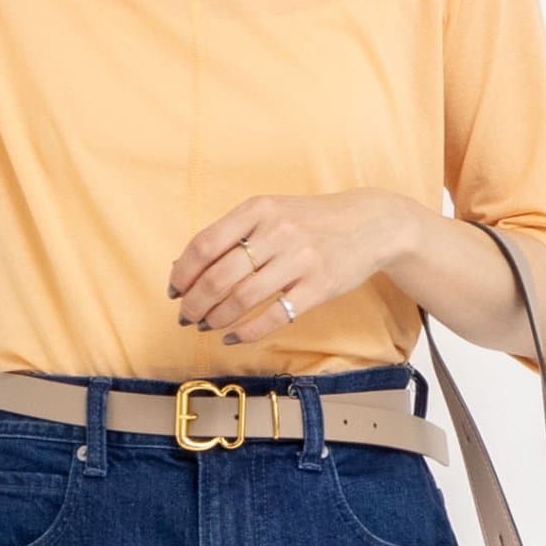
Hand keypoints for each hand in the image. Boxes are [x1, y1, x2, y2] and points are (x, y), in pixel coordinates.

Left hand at [167, 191, 413, 346]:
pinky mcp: (319, 287)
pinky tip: (233, 336)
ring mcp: (300, 260)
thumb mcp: (271, 212)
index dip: (182, 273)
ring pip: (242, 299)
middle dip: (194, 303)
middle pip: (218, 277)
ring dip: (216, 318)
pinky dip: (247, 331)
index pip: (205, 245)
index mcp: (258, 209)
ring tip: (207, 325)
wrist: (371, 224)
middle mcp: (277, 232)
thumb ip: (232, 234)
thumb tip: (183, 270)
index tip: (174, 291)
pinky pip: (274, 316)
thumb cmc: (310, 220)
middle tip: (186, 316)